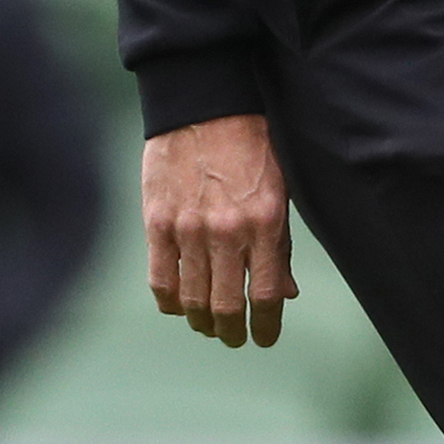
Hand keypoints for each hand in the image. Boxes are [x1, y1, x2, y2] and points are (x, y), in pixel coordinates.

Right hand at [143, 113, 296, 348]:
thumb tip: (286, 293)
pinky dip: (170, 301)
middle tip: (234, 337)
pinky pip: (160, 280)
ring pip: (192, 300)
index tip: (265, 338)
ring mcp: (188, 229)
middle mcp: (226, 231)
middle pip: (227, 306)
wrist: (203, 105)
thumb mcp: (280, 191)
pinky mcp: (157, 222)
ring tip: (207, 324)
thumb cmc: (250, 146)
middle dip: (232, 331)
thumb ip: (281, 245)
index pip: (266, 295)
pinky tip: (178, 304)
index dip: (266, 326)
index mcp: (265, 223)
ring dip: (202, 321)